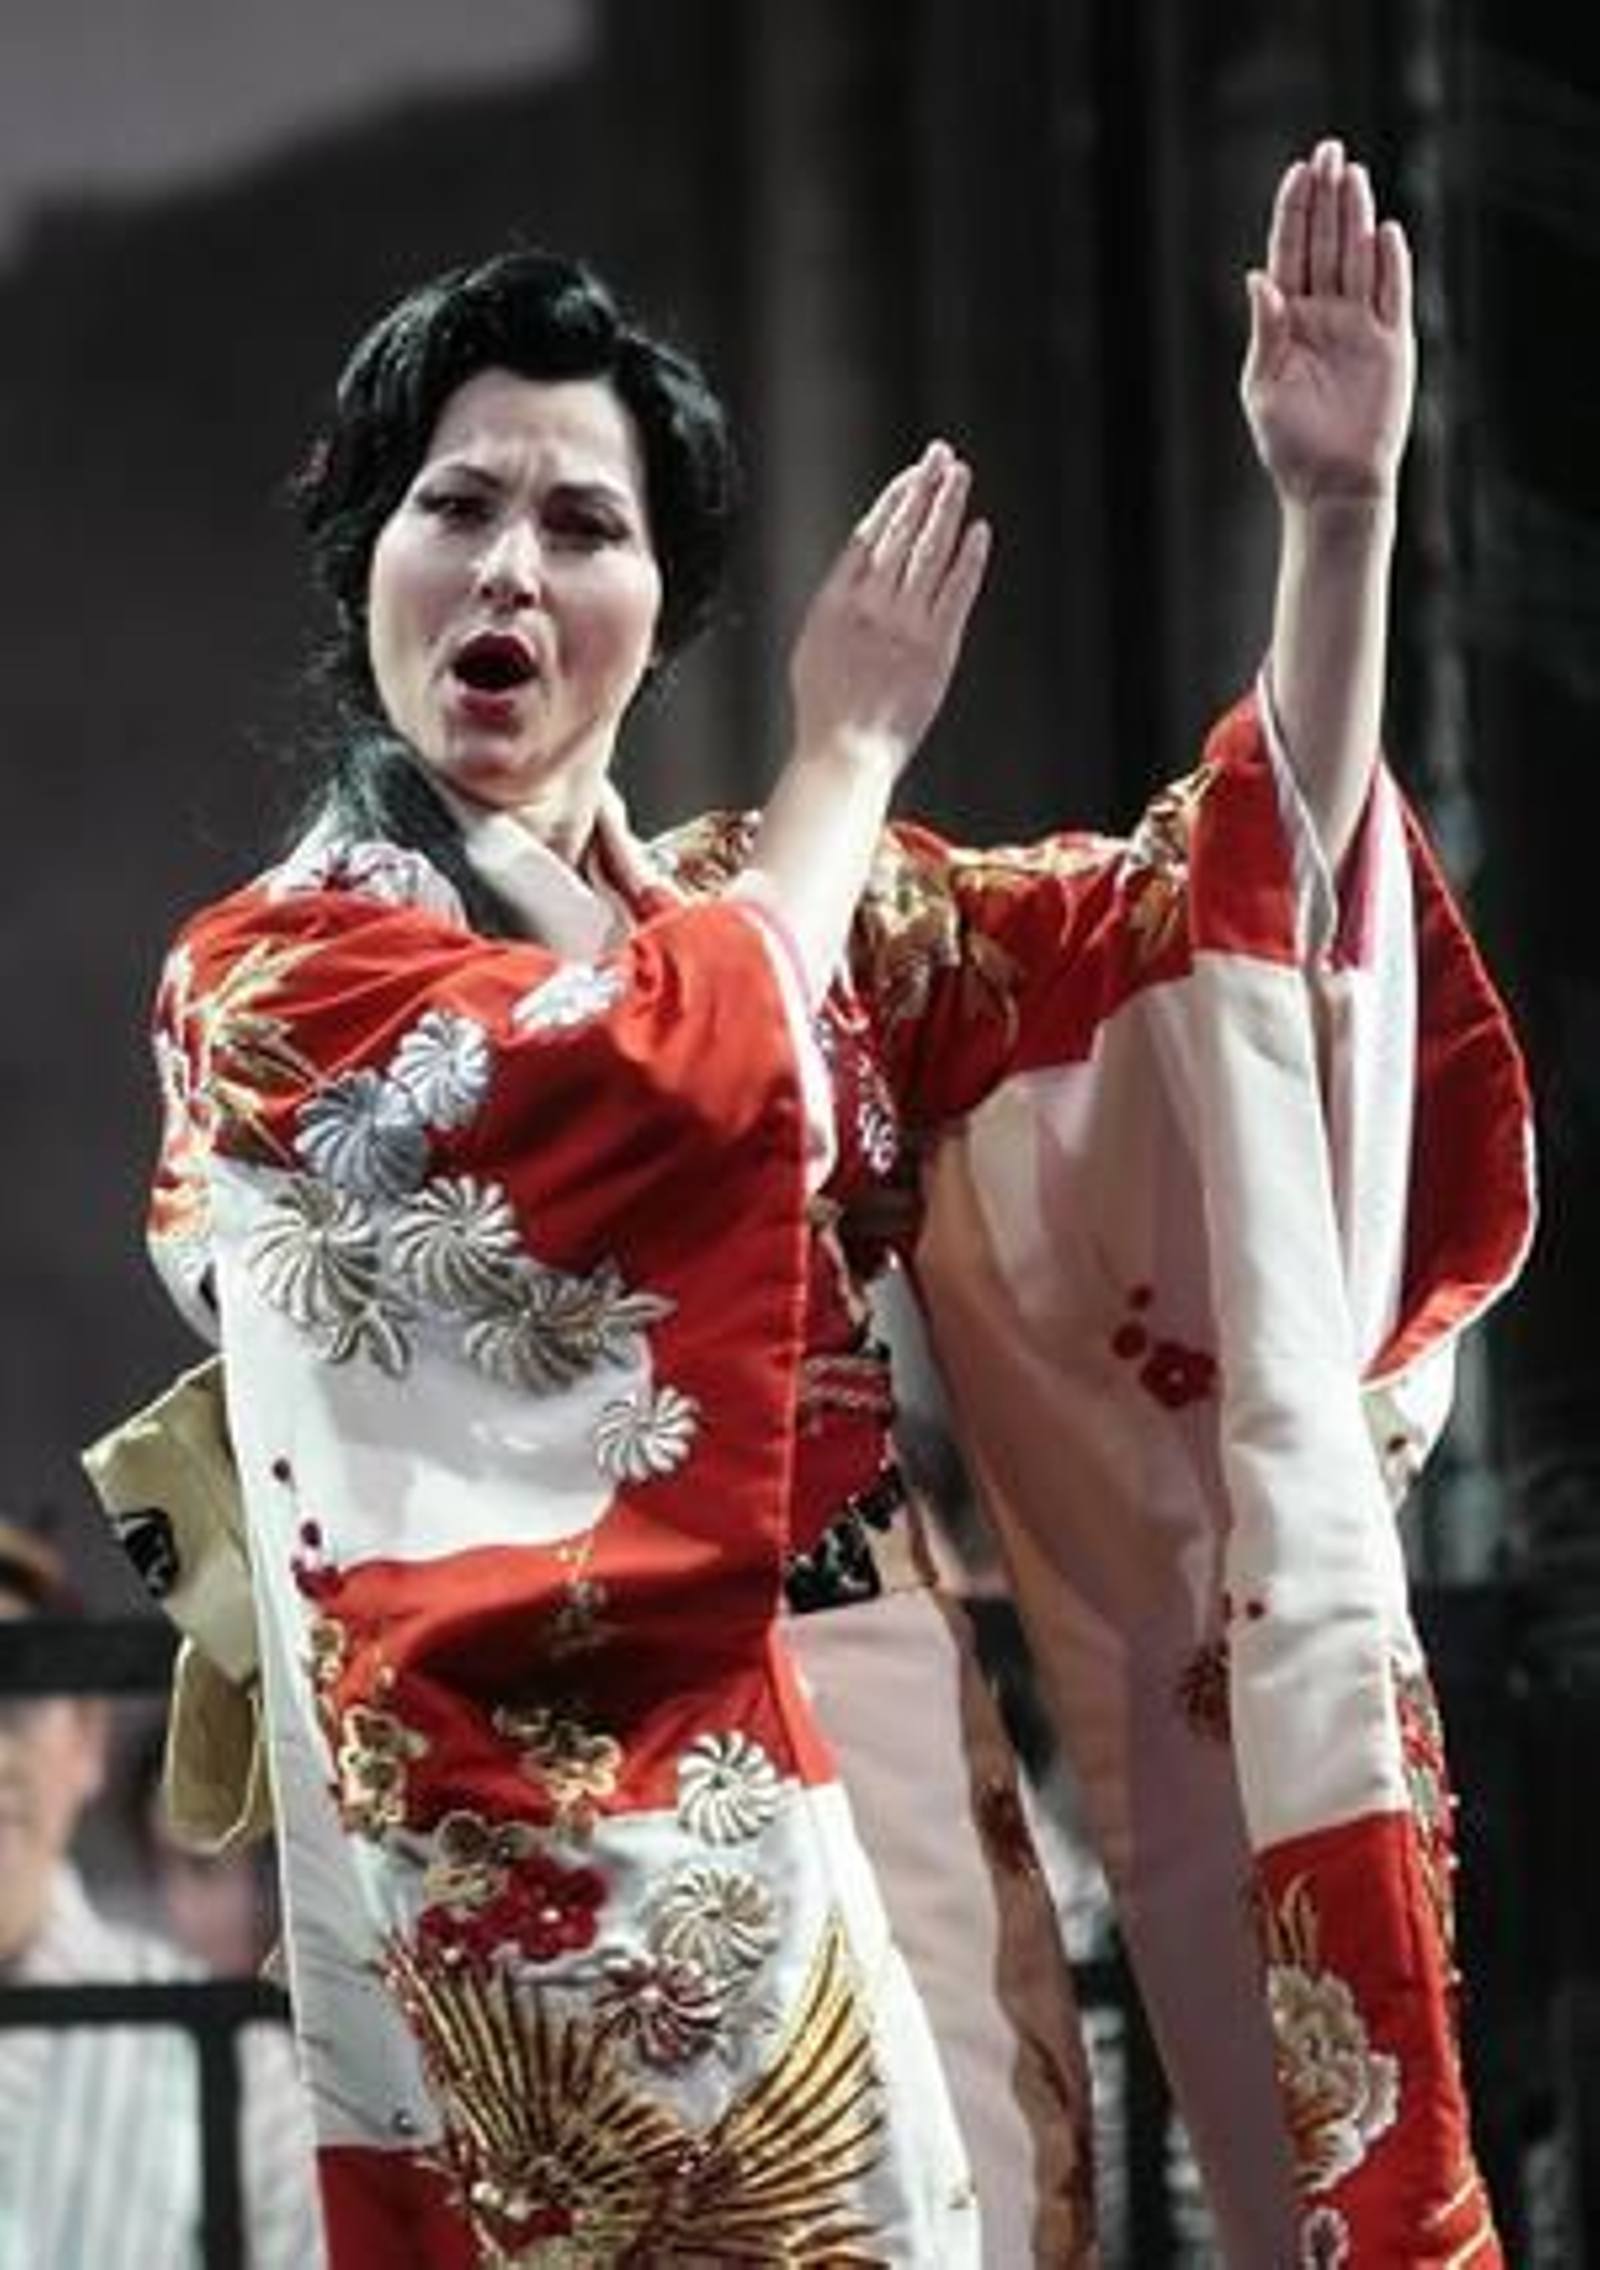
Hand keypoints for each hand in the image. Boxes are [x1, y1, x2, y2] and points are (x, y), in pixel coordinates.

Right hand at [788, 441, 990, 776]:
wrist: (844, 753)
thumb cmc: (824, 712)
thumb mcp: (811, 648)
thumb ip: (835, 607)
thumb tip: (856, 577)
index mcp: (835, 600)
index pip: (870, 534)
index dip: (894, 500)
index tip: (911, 477)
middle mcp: (872, 604)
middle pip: (904, 531)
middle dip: (925, 488)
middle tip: (942, 457)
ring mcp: (907, 625)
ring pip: (930, 551)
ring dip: (947, 509)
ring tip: (960, 477)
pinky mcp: (937, 648)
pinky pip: (957, 593)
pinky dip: (969, 560)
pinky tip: (978, 532)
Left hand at [1241, 140, 1415, 508]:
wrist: (1331, 484)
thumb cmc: (1289, 444)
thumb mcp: (1264, 386)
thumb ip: (1265, 331)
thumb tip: (1258, 278)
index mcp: (1287, 321)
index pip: (1291, 253)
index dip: (1295, 212)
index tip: (1297, 171)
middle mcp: (1324, 315)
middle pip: (1326, 243)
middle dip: (1327, 198)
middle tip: (1329, 150)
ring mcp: (1360, 326)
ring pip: (1359, 257)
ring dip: (1356, 217)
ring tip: (1354, 175)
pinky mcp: (1392, 344)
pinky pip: (1392, 294)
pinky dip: (1391, 264)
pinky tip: (1385, 232)